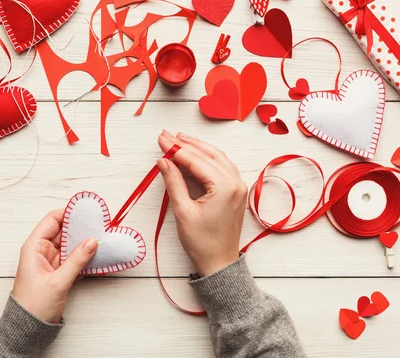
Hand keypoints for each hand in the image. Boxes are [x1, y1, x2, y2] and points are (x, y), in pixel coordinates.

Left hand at [12, 209, 97, 322]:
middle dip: (80, 226)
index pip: (52, 220)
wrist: (28, 328)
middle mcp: (42, 250)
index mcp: (34, 247)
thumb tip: (92, 241)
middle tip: (99, 223)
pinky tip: (97, 253)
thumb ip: (76, 260)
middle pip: (63, 230)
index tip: (86, 210)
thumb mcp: (58, 281)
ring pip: (70, 243)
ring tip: (101, 236)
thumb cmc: (34, 305)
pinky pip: (73, 257)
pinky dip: (84, 254)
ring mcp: (51, 261)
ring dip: (84, 240)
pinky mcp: (59, 271)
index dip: (68, 212)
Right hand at [157, 131, 246, 275]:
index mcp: (224, 187)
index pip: (196, 160)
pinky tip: (195, 153)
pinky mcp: (236, 192)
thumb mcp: (183, 211)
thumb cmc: (202, 242)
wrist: (219, 263)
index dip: (176, 148)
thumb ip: (173, 182)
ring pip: (217, 158)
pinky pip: (222, 167)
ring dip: (198, 148)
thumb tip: (163, 161)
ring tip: (180, 139)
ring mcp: (238, 187)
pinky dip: (207, 158)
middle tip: (166, 135)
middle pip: (208, 155)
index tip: (161, 139)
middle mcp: (236, 183)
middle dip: (186, 144)